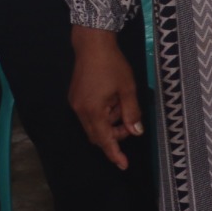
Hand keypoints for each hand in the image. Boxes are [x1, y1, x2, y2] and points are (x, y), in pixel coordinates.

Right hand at [68, 28, 142, 170]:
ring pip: (93, 125)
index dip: (114, 154)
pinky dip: (103, 114)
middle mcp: (80, 111)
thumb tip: (136, 132)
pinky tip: (113, 101)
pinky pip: (90, 115)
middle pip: (97, 135)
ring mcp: (76, 104)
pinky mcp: (75, 98)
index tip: (123, 165)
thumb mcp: (128, 89)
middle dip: (115, 136)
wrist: (92, 45)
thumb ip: (131, 113)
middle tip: (131, 125)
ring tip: (123, 106)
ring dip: (110, 123)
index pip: (104, 140)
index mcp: (93, 111)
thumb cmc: (112, 65)